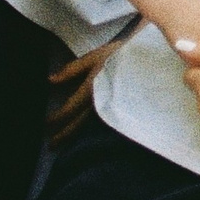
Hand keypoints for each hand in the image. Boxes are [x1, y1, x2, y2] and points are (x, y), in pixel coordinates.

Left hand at [46, 22, 133, 144]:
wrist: (153, 58)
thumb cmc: (123, 53)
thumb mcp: (97, 55)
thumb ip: (73, 69)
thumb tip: (50, 80)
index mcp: (93, 88)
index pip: (70, 109)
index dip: (57, 118)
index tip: (47, 124)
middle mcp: (102, 103)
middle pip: (80, 123)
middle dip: (65, 135)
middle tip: (52, 145)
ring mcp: (114, 109)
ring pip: (92, 127)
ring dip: (78, 135)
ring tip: (68, 144)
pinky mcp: (124, 110)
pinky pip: (105, 123)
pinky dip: (95, 130)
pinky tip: (91, 135)